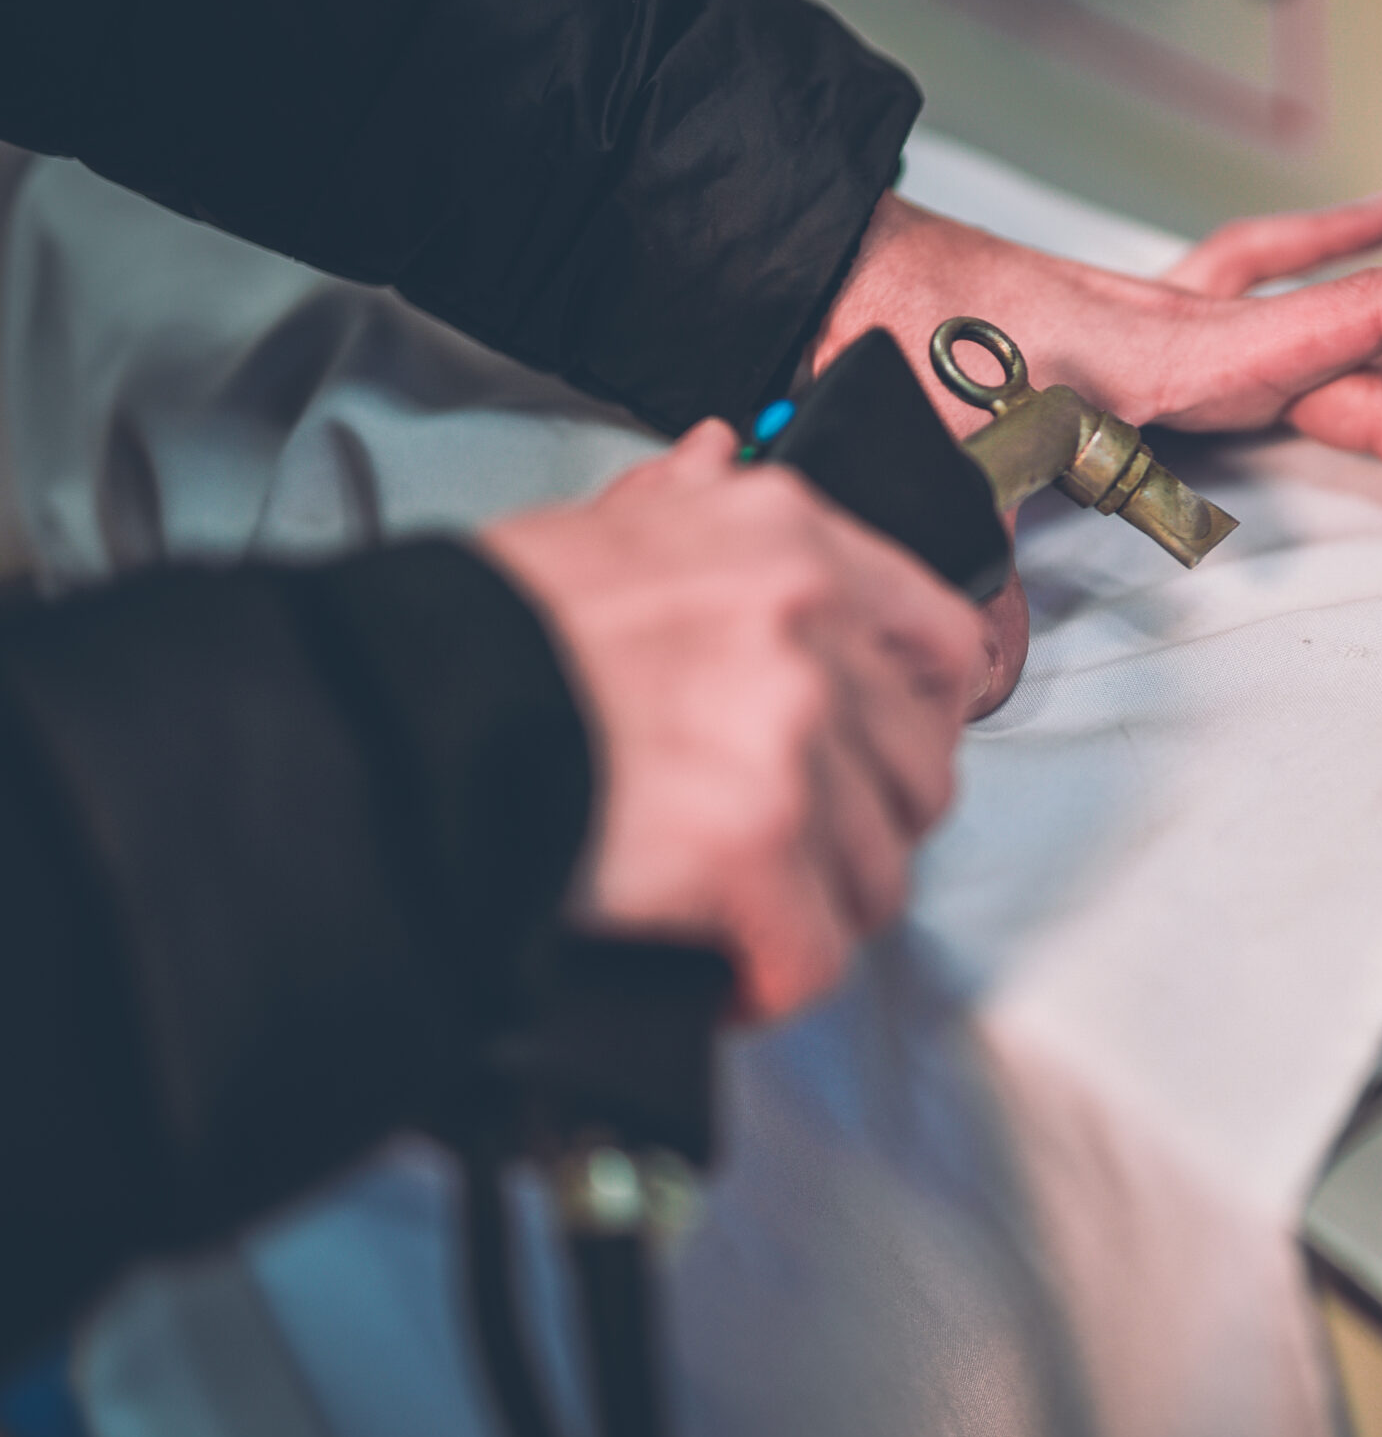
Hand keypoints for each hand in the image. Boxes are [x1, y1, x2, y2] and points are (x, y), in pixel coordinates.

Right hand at [481, 421, 993, 1019]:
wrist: (386, 724)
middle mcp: (809, 622)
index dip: (918, 725)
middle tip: (785, 862)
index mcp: (785, 536)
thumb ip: (678, 503)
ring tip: (736, 919)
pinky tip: (716, 971)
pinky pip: (814, 949)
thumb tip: (721, 455)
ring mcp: (790, 728)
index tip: (881, 770)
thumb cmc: (473, 640)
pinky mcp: (757, 835)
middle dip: (859, 835)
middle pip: (918, 772)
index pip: (939, 639)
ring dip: (811, 914)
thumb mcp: (587, 531)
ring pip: (877, 872)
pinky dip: (768, 981)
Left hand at [818, 192, 1381, 555]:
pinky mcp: (1142, 325)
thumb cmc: (887, 351)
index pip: (1353, 344)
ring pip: (1336, 314)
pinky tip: (1379, 214)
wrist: (832, 271)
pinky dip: (1327, 249)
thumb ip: (972, 571)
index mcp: (1175, 363)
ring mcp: (1175, 324)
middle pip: (1371, 372)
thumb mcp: (934, 464)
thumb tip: (991, 675)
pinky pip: (1257, 281)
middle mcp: (1195, 336)